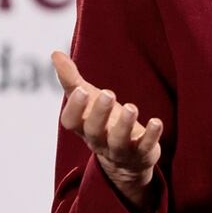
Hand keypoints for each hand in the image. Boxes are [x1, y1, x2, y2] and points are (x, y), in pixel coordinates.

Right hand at [52, 51, 163, 207]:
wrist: (126, 159)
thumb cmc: (102, 121)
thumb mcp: (88, 99)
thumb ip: (71, 80)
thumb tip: (55, 53)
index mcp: (83, 126)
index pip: (71, 121)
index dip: (74, 108)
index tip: (81, 90)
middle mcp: (98, 140)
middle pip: (94, 131)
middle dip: (99, 113)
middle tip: (108, 94)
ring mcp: (120, 149)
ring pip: (118, 141)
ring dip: (124, 125)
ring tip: (131, 108)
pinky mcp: (141, 153)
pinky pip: (145, 147)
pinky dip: (150, 136)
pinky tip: (156, 122)